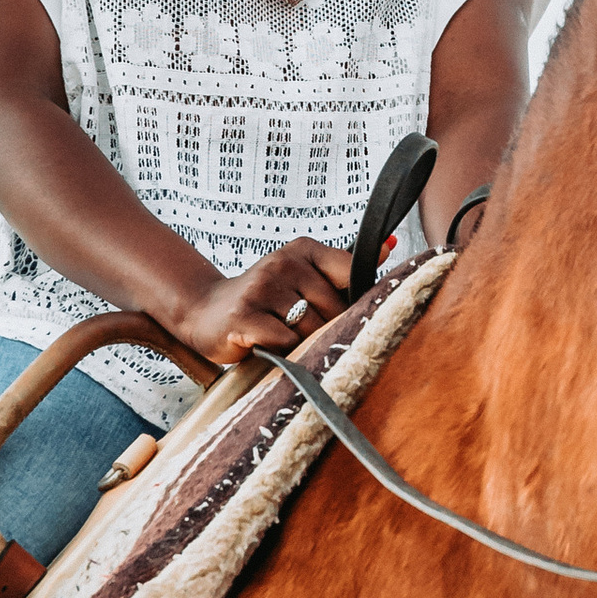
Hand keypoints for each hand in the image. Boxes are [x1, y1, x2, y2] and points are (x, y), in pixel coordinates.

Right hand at [172, 239, 355, 366]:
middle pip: (333, 309)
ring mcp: (261, 288)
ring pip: (310, 329)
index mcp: (302, 250)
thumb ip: (343, 267)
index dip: (354, 302)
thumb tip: (390, 247)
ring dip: (301, 343)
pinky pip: (283, 342)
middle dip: (325, 329)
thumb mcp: (303, 275)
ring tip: (283, 336)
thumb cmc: (264, 299)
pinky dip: (280, 351)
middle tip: (304, 332)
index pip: (351, 273)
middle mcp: (282, 263)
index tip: (346, 314)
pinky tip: (265, 344)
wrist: (206, 311)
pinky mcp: (244, 316)